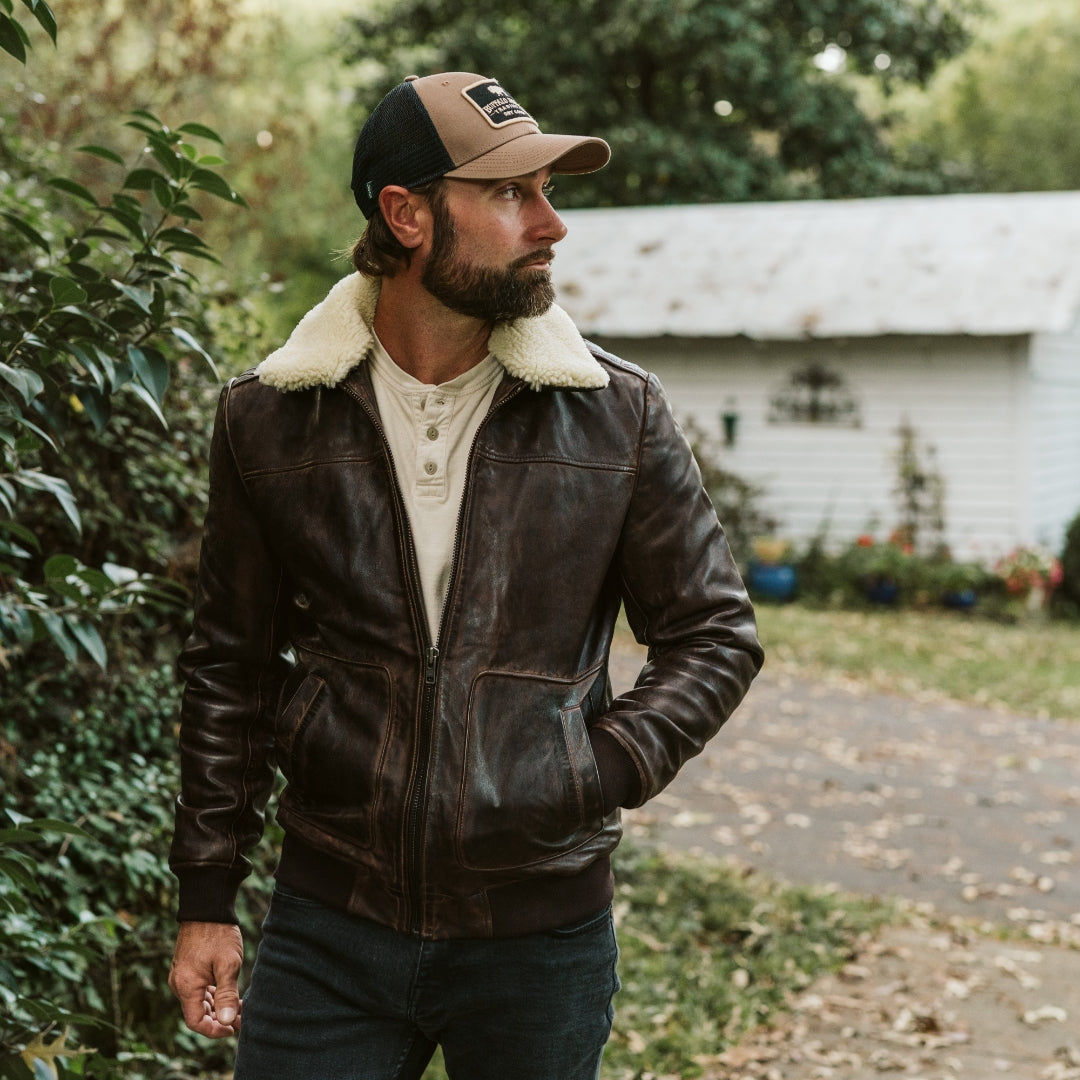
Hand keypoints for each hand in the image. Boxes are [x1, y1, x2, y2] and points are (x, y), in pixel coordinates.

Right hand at [169, 921, 244, 1037]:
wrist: (207, 907)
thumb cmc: (219, 934)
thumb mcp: (228, 964)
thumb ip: (227, 994)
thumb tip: (227, 1021)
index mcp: (186, 986)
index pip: (196, 1022)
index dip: (214, 1029)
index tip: (234, 1028)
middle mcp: (178, 984)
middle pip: (197, 1013)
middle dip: (219, 1019)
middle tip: (242, 1018)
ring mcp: (181, 975)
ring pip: (198, 1001)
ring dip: (216, 1007)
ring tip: (239, 1007)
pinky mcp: (186, 968)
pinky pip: (197, 989)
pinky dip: (212, 995)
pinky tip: (228, 993)